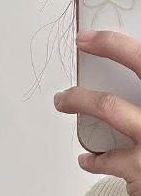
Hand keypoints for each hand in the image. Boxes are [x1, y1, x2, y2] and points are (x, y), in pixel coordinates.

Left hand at [53, 30, 140, 195]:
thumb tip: (125, 79)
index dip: (118, 44)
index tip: (90, 37)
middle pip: (140, 68)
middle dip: (109, 49)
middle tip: (80, 46)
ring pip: (109, 107)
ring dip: (79, 100)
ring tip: (63, 100)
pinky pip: (106, 159)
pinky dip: (93, 159)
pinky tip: (88, 159)